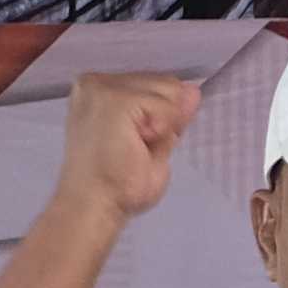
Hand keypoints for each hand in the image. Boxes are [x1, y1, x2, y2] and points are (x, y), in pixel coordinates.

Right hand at [59, 75, 198, 224]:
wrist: (94, 205)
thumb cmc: (118, 184)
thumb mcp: (155, 141)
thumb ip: (173, 114)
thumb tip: (194, 90)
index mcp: (100, 89)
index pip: (156, 84)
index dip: (163, 116)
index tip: (137, 142)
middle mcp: (97, 81)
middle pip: (166, 82)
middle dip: (166, 118)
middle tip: (135, 148)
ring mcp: (104, 87)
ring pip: (169, 91)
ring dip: (164, 125)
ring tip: (133, 147)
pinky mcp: (115, 99)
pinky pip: (166, 106)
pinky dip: (162, 130)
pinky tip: (136, 144)